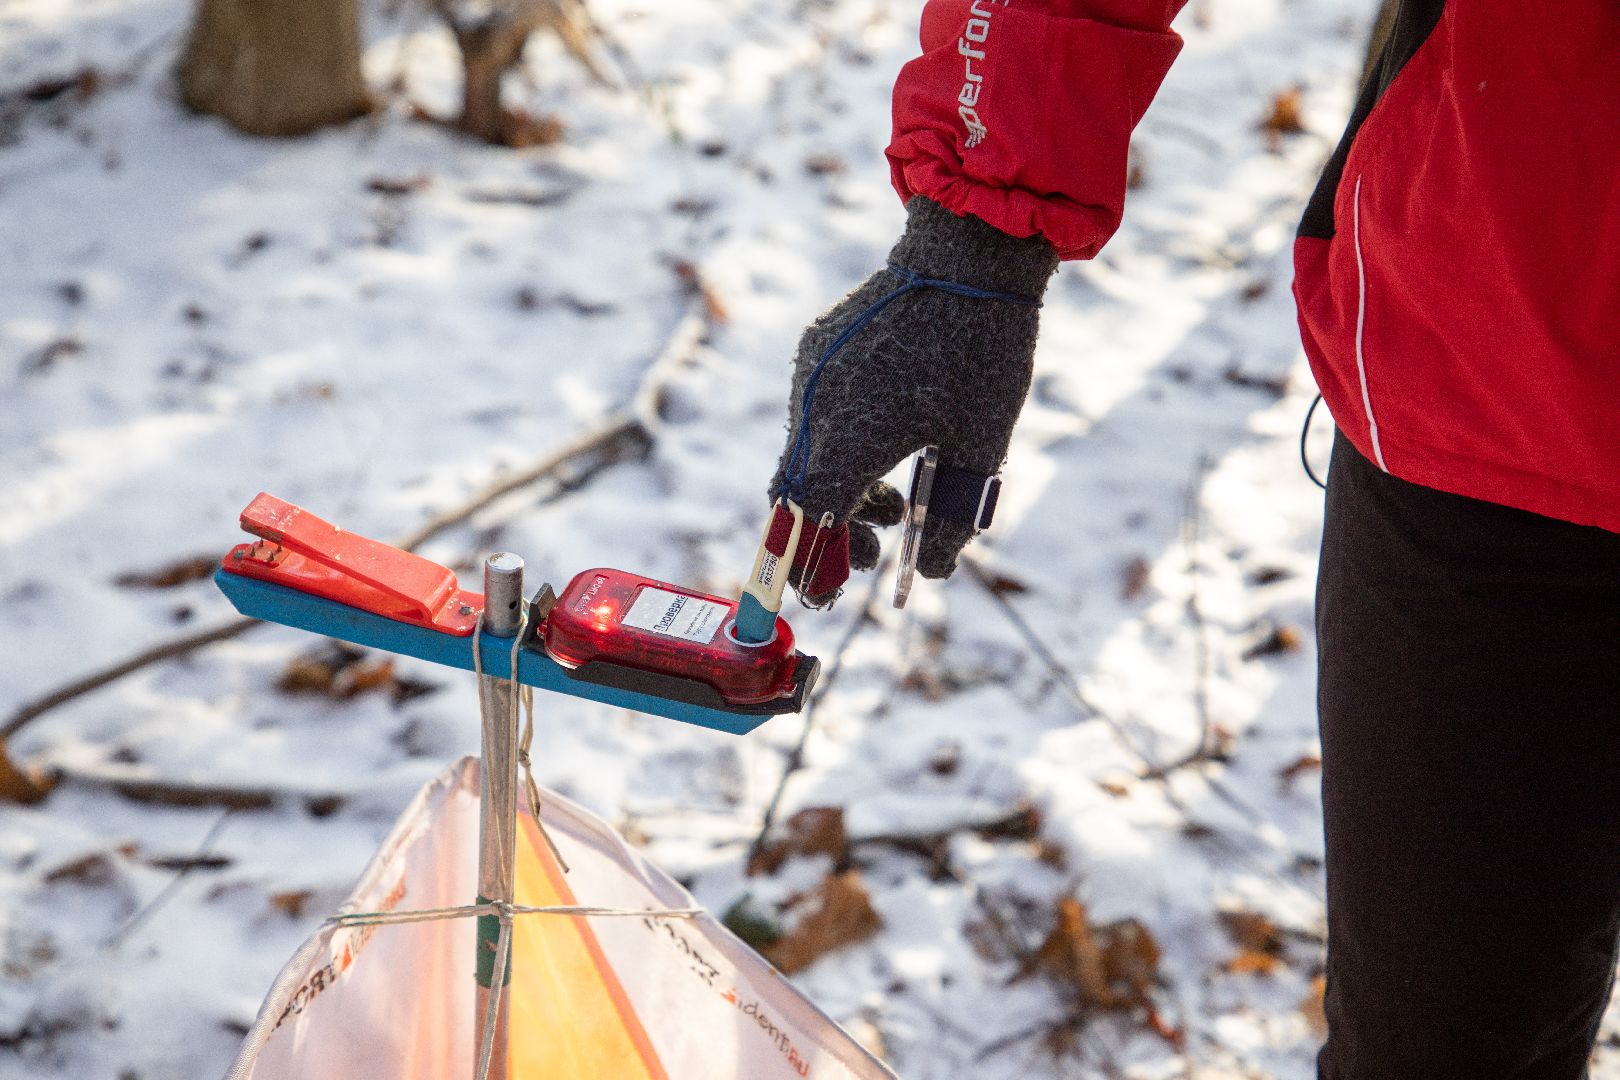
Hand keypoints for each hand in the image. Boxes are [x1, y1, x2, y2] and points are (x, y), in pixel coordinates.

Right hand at [769, 196, 1057, 604]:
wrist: (965, 253)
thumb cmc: (979, 352)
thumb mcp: (978, 448)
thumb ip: (951, 517)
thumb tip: (931, 572)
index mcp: (846, 443)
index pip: (804, 526)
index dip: (812, 567)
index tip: (833, 593)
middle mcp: (813, 412)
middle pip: (794, 496)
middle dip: (828, 534)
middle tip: (874, 551)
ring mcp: (809, 378)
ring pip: (803, 455)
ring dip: (838, 489)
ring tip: (892, 499)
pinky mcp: (816, 351)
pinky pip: (812, 416)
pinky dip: (838, 446)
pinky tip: (887, 439)